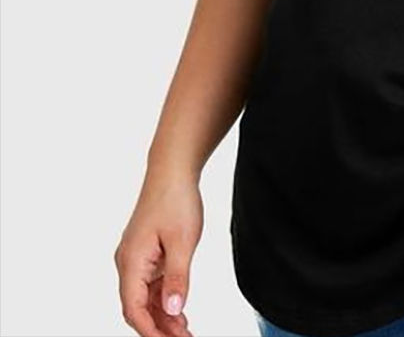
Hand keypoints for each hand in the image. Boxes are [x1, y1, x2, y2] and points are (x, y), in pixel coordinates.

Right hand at [115, 170, 202, 336]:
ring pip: (145, 298)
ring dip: (163, 316)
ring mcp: (136, 259)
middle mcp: (128, 264)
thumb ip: (178, 277)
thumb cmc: (176, 200)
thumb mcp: (183, 241)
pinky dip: (164, 299)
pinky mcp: (147, 254)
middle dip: (159, 328)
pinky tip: (180, 312)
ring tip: (185, 332)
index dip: (150, 331)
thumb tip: (174, 310)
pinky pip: (151, 285)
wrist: (172, 171)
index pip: (134, 309)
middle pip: (138, 308)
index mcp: (131, 262)